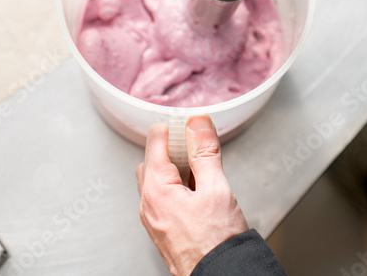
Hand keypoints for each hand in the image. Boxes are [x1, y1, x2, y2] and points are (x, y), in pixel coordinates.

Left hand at [137, 116, 248, 275]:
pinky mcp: (164, 230)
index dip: (175, 128)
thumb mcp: (216, 189)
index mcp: (157, 190)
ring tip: (201, 169)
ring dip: (175, 168)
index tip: (192, 125)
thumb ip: (205, 153)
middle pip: (151, 160)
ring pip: (157, 180)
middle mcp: (149, 205)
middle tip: (196, 144)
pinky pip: (163, 198)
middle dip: (172, 147)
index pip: (155, 141)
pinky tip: (199, 191)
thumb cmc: (216, 243)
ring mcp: (154, 220)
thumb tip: (197, 124)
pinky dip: (177, 186)